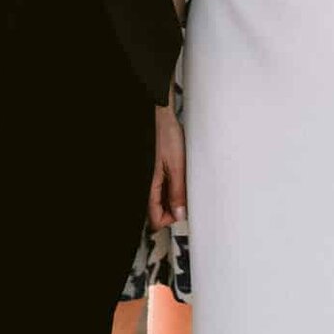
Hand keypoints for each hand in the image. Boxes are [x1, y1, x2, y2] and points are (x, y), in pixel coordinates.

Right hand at [149, 104, 186, 229]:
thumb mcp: (177, 165)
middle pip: (157, 209)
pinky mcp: (153, 169)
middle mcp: (146, 183)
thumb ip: (177, 191)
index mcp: (149, 186)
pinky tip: (179, 173)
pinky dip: (170, 184)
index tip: (184, 210)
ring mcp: (149, 176)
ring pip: (159, 198)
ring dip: (172, 195)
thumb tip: (180, 213)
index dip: (171, 219)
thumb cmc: (164, 134)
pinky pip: (160, 185)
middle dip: (173, 206)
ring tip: (183, 180)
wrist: (160, 114)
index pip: (155, 218)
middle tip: (187, 194)